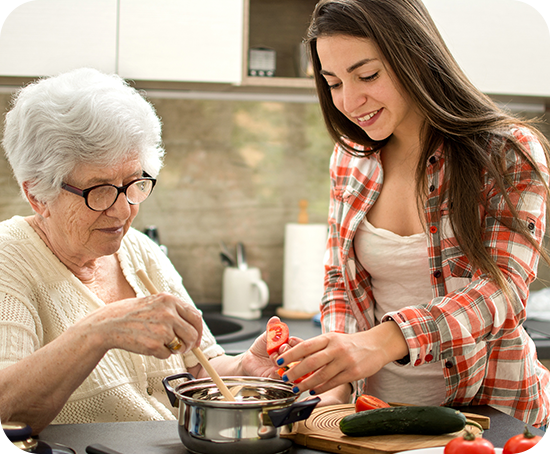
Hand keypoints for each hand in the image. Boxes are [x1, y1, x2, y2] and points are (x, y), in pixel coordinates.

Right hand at [79, 293, 202, 358]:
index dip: (199, 330)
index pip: (196, 316)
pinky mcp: (154, 345)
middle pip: (192, 334)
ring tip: (159, 343)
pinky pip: (167, 355)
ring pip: (181, 346)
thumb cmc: (132, 314)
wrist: (109, 323)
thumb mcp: (155, 303)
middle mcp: (168, 313)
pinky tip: (147, 345)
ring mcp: (162, 329)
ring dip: (174, 349)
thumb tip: (194, 325)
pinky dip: (160, 354)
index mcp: (170, 300)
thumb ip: (174, 311)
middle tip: (182, 348)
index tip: (197, 338)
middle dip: (190, 344)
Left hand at [239, 317, 301, 377]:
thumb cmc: (261, 347)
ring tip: (273, 356)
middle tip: (281, 347)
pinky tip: (273, 365)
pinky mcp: (276, 378)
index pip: (301, 346)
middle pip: (299, 357)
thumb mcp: (267, 335)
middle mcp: (290, 360)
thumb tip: (276, 319)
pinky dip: (278, 370)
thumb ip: (273, 328)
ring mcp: (285, 369)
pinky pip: (282, 377)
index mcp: (291, 348)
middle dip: (289, 351)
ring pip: (291, 368)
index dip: (296, 343)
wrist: (250, 358)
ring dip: (282, 360)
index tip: (289, 339)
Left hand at [276, 321, 407, 394]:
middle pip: (311, 362)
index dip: (290, 354)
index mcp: (328, 337)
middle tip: (284, 378)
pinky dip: (321, 388)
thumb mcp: (333, 338)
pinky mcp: (353, 373)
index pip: (305, 346)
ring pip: (321, 375)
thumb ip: (317, 346)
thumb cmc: (350, 343)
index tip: (278, 361)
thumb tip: (294, 354)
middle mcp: (336, 348)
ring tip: (296, 388)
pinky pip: (333, 382)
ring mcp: (345, 361)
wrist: (376, 345)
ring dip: (306, 384)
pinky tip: (313, 391)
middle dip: (295, 371)